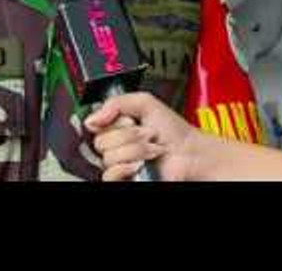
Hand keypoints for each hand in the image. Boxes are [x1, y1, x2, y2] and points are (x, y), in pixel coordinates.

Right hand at [84, 92, 203, 181]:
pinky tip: (140, 164)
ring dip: (135, 151)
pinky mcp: (123, 179)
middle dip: (129, 136)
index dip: (114, 121)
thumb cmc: (172, 131)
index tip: (130, 119)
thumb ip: (115, 103)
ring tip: (150, 149)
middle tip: (147, 134)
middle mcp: (114, 146)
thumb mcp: (144, 102)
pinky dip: (126, 168)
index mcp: (115, 126)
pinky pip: (109, 176)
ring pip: (108, 157)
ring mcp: (119, 164)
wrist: (188, 153)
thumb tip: (92, 117)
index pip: (94, 124)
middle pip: (101, 141)